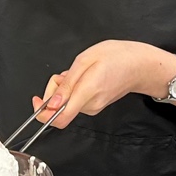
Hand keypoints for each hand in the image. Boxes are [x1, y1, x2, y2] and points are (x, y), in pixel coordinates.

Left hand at [30, 40, 175, 128]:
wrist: (139, 64)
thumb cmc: (116, 56)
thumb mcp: (86, 60)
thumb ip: (66, 84)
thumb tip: (50, 104)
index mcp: (86, 93)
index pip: (59, 118)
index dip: (42, 113)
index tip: (36, 100)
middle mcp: (89, 106)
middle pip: (59, 108)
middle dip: (54, 90)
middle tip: (65, 73)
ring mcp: (93, 108)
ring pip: (66, 103)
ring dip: (65, 88)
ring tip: (79, 72)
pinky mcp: (95, 106)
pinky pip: (75, 101)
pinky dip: (73, 90)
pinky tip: (84, 77)